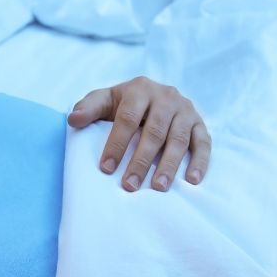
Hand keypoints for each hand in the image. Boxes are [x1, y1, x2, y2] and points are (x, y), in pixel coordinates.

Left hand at [67, 76, 210, 191]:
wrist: (153, 95)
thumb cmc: (123, 103)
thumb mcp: (104, 100)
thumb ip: (88, 108)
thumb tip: (73, 119)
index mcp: (140, 89)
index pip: (128, 118)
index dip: (117, 144)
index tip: (106, 168)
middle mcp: (166, 97)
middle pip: (154, 131)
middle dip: (141, 160)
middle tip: (129, 186)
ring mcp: (185, 110)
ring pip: (178, 139)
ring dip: (169, 165)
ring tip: (158, 187)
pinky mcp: (199, 123)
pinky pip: (203, 143)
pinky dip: (200, 162)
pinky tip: (192, 181)